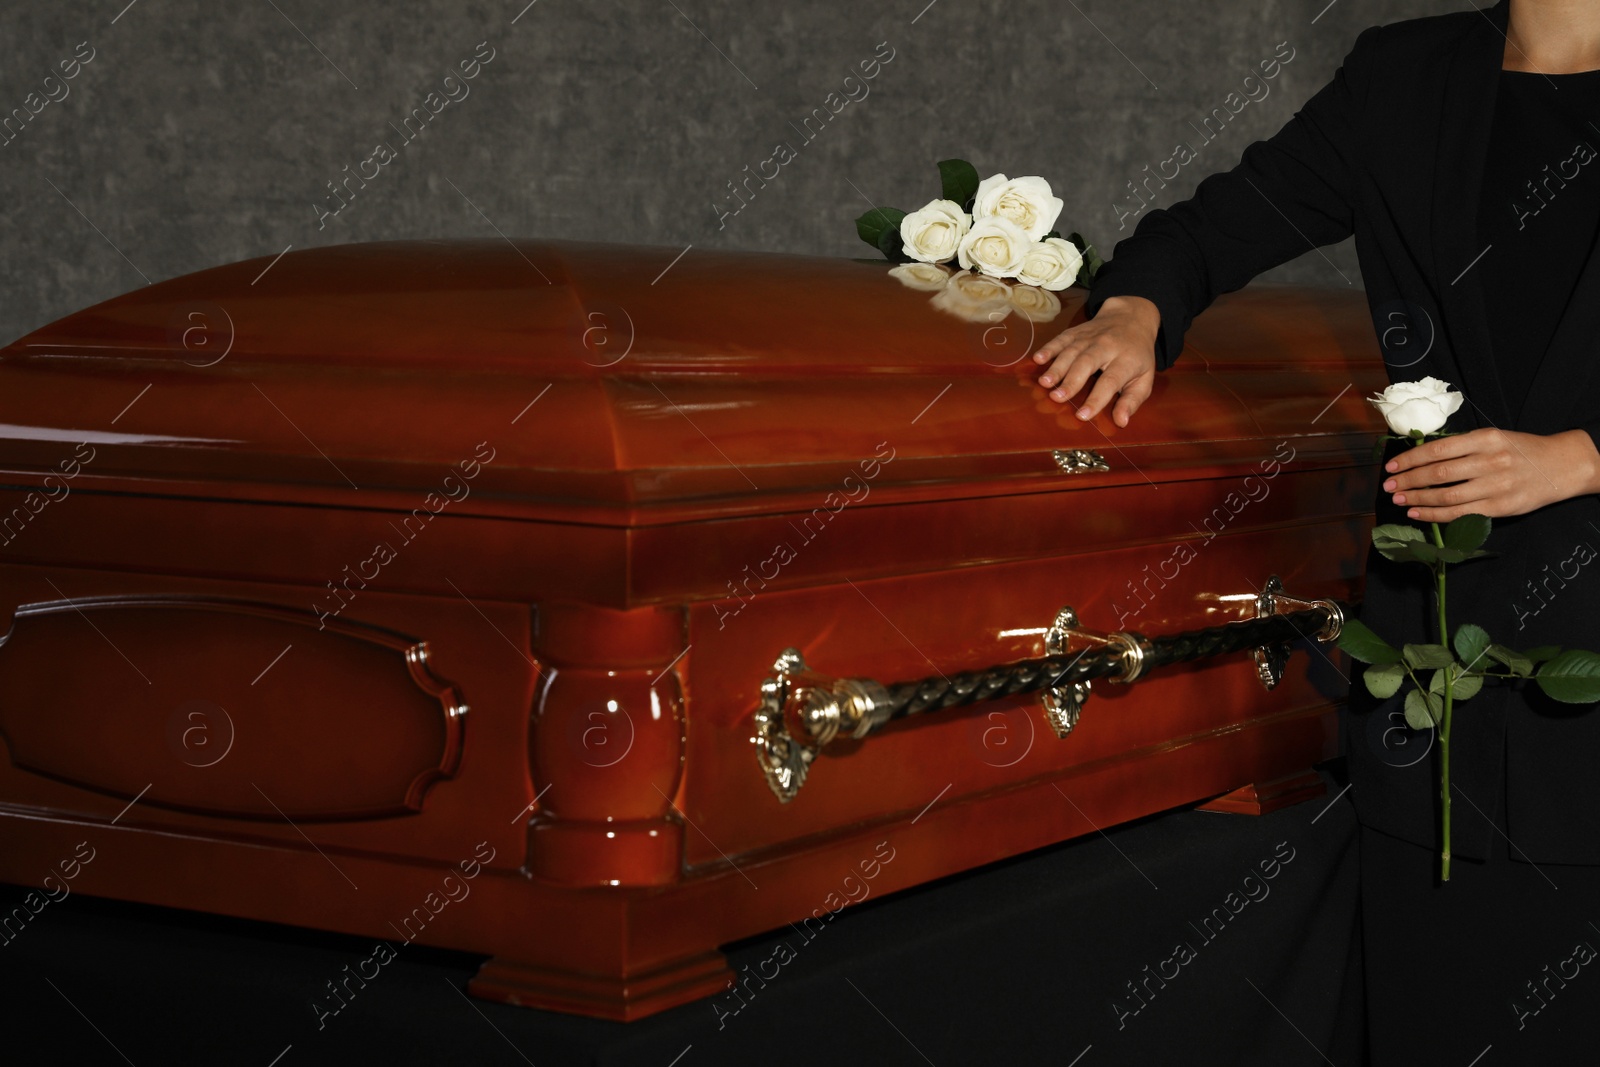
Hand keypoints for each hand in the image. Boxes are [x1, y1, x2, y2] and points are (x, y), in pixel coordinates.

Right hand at [1031, 295, 1159, 426]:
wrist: (1132, 317)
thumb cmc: (1137, 355)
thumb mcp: (1144, 378)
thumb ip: (1132, 400)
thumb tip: (1121, 422)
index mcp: (1126, 360)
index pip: (1110, 381)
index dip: (1096, 399)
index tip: (1083, 415)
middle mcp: (1107, 346)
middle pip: (1087, 363)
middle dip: (1071, 381)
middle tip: (1057, 398)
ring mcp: (1090, 337)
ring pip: (1071, 352)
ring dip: (1056, 367)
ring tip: (1044, 383)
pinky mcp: (1077, 332)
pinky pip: (1061, 339)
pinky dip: (1049, 348)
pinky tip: (1038, 359)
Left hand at [1383, 427, 1599, 521]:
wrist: (1562, 465)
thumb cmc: (1520, 450)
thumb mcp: (1493, 437)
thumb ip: (1462, 447)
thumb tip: (1421, 457)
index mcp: (1485, 438)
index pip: (1437, 449)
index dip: (1410, 459)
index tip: (1391, 466)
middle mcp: (1490, 461)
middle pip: (1438, 473)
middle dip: (1408, 481)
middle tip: (1388, 486)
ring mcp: (1496, 486)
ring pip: (1447, 496)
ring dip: (1418, 500)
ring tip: (1400, 500)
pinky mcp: (1501, 507)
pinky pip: (1460, 513)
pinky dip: (1435, 515)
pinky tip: (1418, 514)